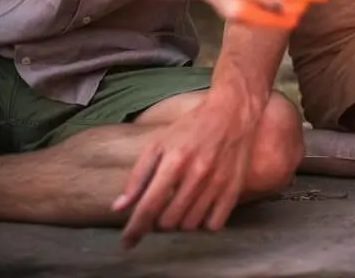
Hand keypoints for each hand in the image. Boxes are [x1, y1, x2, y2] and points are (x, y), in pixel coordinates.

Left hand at [113, 98, 255, 247]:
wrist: (232, 112)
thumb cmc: (191, 127)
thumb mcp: (158, 144)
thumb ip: (137, 176)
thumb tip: (118, 208)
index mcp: (174, 160)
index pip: (149, 206)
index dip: (135, 229)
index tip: (127, 242)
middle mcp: (197, 173)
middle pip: (168, 221)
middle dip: (158, 221)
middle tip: (161, 209)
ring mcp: (218, 182)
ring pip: (190, 225)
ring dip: (180, 222)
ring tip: (179, 207)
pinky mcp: (235, 188)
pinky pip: (214, 224)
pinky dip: (203, 223)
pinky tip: (200, 209)